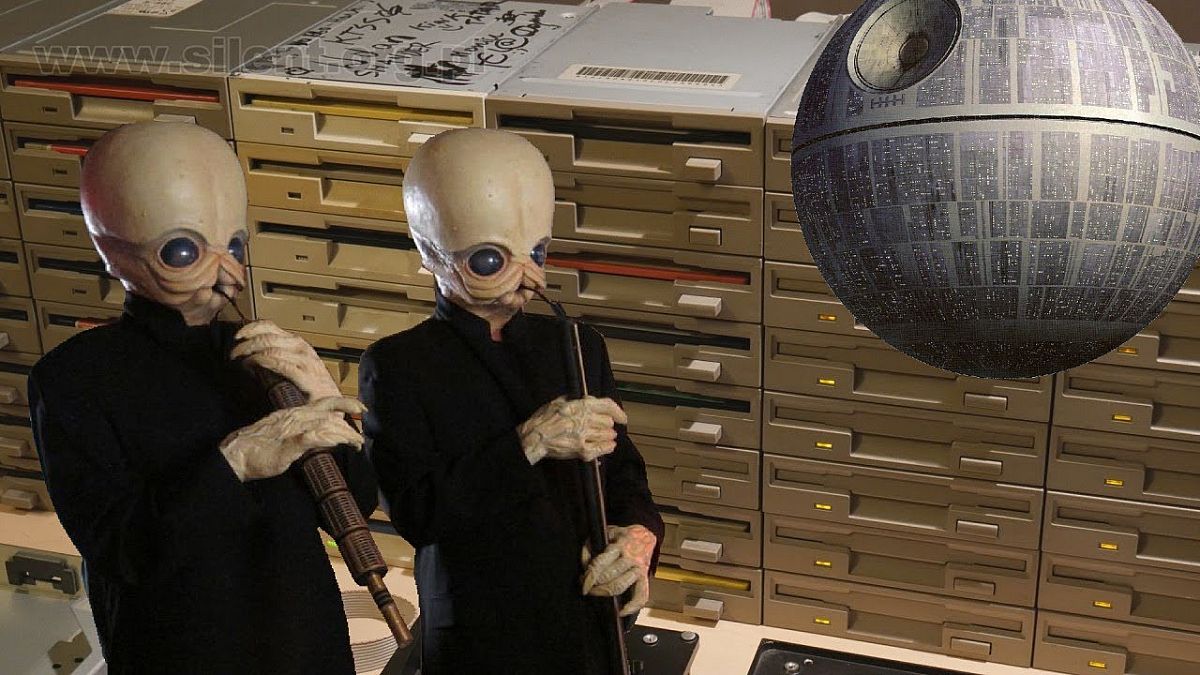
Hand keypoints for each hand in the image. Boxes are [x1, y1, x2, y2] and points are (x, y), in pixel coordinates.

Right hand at [220, 396, 365, 481]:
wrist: (235, 454)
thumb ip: (302, 435)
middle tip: (364, 420)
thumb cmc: (257, 449)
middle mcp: (295, 416)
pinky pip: (314, 436)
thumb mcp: (283, 437)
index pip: (323, 404)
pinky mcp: (289, 443)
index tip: (359, 407)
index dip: (343, 403)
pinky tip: (340, 443)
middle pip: (328, 410)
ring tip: (356, 443)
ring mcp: (292, 428)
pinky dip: (330, 438)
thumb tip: (320, 438)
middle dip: (349, 413)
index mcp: (293, 413)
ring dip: (344, 433)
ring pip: (326, 423)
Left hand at [231, 320, 340, 400]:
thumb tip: (250, 352)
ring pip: (272, 348)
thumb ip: (276, 357)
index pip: (270, 326)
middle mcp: (302, 348)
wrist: (334, 406)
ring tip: (239, 362)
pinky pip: (280, 364)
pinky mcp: (306, 376)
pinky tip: (251, 366)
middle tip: (232, 355)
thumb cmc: (310, 389)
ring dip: (251, 353)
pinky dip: (263, 362)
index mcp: (297, 343)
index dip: (251, 328)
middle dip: (246, 344)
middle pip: (268, 337)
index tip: (237, 336)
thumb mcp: (293, 366)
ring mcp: (306, 361)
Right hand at [517, 395, 626, 464]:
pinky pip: (602, 449)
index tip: (622, 417)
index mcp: (580, 405)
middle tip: (606, 428)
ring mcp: (583, 435)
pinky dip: (608, 447)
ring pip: (607, 435)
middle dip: (608, 425)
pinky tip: (609, 446)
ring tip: (607, 437)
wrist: (534, 438)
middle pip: (608, 422)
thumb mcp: (559, 402)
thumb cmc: (543, 419)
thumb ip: (576, 401)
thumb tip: (590, 400)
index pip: (607, 405)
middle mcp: (584, 419)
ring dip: (608, 436)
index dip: (618, 411)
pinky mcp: (581, 450)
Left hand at [581, 524, 655, 616]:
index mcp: (620, 545)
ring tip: (596, 593)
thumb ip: (591, 546)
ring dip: (605, 593)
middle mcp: (631, 558)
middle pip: (610, 577)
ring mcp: (639, 569)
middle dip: (594, 585)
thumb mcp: (605, 533)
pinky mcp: (645, 578)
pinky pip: (641, 596)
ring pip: (621, 586)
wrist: (645, 535)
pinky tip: (621, 611)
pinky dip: (632, 607)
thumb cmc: (622, 536)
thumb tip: (584, 564)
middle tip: (586, 587)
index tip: (582, 582)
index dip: (590, 576)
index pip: (601, 563)